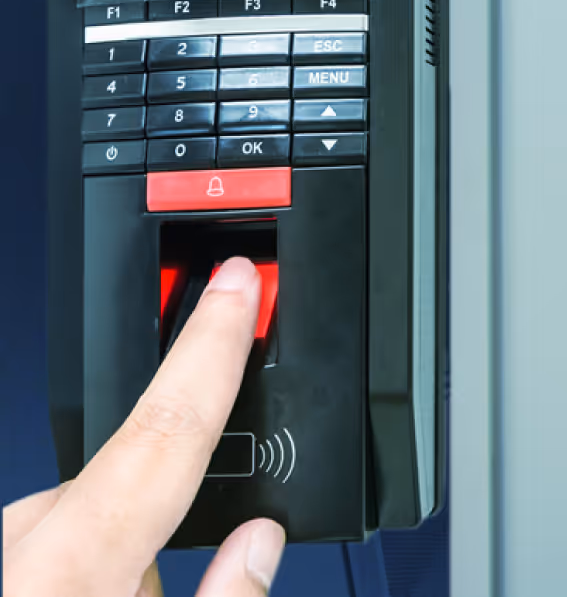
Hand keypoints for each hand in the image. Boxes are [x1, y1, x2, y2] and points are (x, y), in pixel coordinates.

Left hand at [3, 258, 286, 596]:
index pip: (165, 430)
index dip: (213, 346)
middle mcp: (18, 552)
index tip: (236, 281)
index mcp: (72, 571)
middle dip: (160, 519)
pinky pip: (40, 547)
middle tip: (179, 582)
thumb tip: (261, 543)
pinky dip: (68, 571)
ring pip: (82, 522)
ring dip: (109, 558)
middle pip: (124, 487)